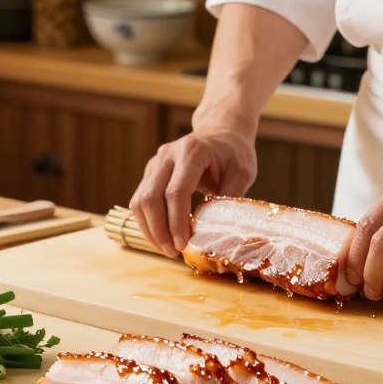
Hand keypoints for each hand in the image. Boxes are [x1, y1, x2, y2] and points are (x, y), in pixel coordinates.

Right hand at [130, 129, 256, 256]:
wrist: (221, 132)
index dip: (176, 221)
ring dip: (150, 229)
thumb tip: (218, 231)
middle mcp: (167, 155)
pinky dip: (148, 222)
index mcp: (191, 152)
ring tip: (167, 249)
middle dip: (159, 230)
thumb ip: (229, 198)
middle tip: (173, 251)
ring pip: (140, 200)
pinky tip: (162, 236)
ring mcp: (155, 163)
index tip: (183, 244)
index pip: (176, 191)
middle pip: (151, 197)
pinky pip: (141, 200)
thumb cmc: (234, 153)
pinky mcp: (150, 173)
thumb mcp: (242, 172)